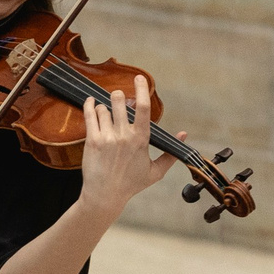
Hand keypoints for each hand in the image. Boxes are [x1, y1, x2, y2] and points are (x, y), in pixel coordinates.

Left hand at [75, 80, 175, 224]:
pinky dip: (90, 105)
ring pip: (104, 108)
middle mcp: (124, 136)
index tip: (140, 77)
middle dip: (119, 96)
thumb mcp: (155, 172)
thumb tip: (184, 134)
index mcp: (140, 140)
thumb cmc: (131, 184)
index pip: (143, 108)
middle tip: (119, 99)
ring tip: (107, 116)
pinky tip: (91, 102)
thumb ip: (171, 153)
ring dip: (105, 107)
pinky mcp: (92, 140)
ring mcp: (107, 137)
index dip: (141, 89)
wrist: (105, 195)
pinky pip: (90, 114)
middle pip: (120, 101)